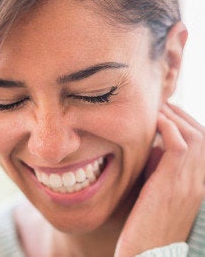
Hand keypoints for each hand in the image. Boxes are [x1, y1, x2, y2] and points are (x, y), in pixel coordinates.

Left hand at [115, 103, 204, 256]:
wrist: (145, 253)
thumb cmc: (145, 225)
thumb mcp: (157, 191)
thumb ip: (160, 168)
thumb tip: (152, 145)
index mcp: (200, 183)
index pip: (202, 143)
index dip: (185, 123)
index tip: (166, 111)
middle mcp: (201, 180)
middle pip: (201, 134)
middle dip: (181, 114)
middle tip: (159, 102)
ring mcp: (191, 181)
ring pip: (193, 134)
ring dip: (173, 116)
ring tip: (154, 106)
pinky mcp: (173, 182)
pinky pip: (178, 144)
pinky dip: (167, 127)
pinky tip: (152, 120)